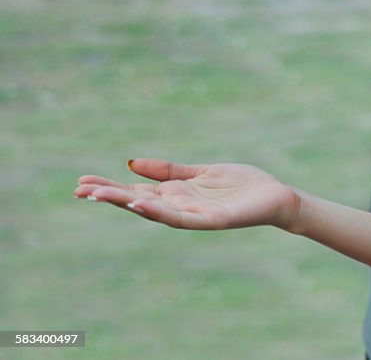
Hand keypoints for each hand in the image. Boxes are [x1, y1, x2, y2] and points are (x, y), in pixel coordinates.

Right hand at [74, 158, 299, 230]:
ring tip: (100, 196)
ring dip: (127, 203)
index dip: (109, 188)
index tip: (81, 182)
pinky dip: (160, 211)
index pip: (135, 191)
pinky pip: (182, 218)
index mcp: (177, 194)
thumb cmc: (242, 185)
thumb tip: (131, 164)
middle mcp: (181, 206)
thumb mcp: (200, 172)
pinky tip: (140, 203)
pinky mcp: (212, 220)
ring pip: (154, 211)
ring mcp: (194, 215)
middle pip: (138, 201)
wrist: (277, 198)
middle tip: (78, 190)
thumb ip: (169, 170)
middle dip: (109, 196)